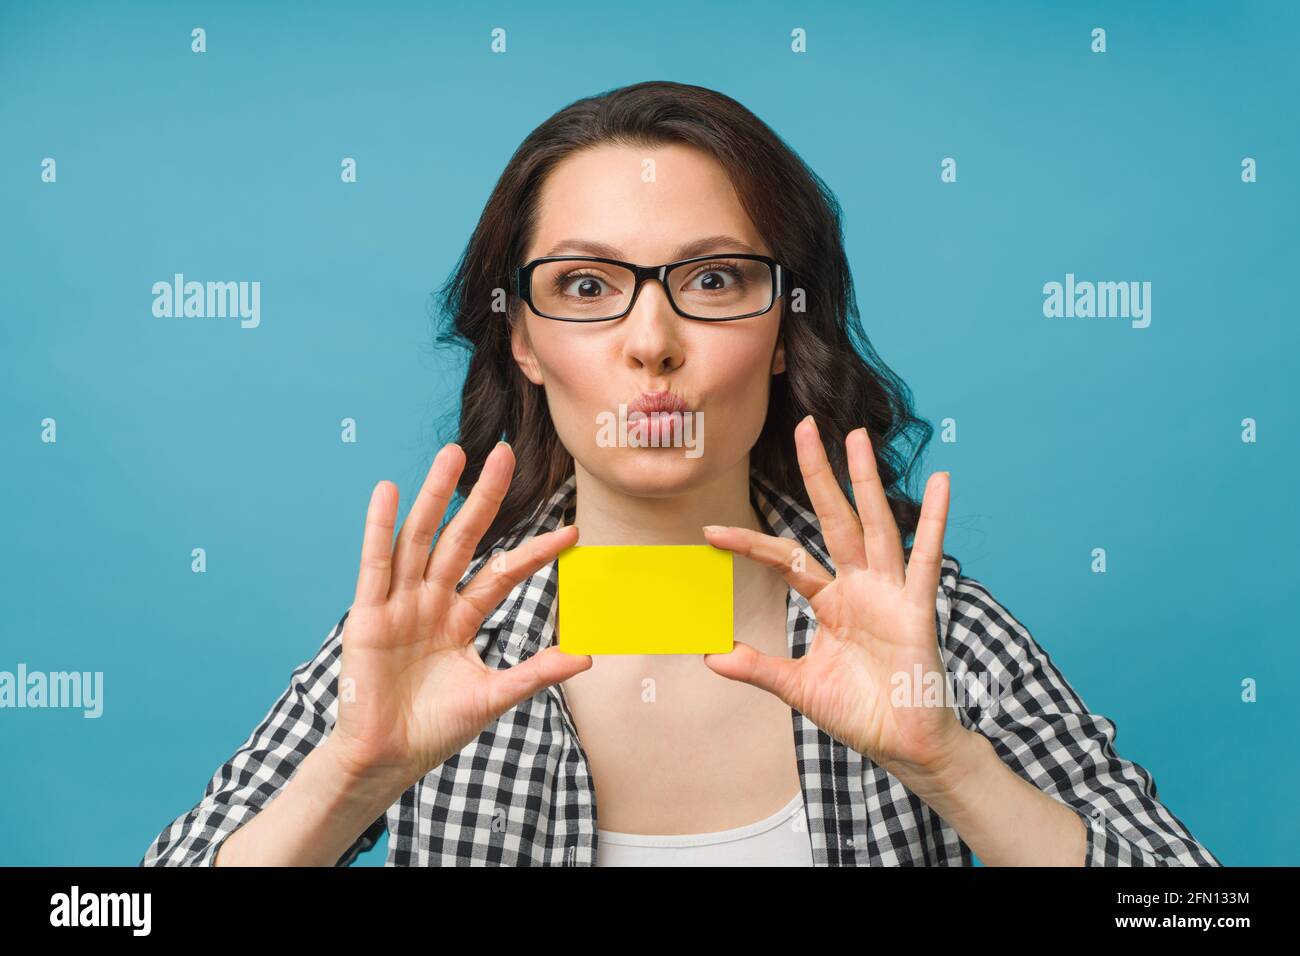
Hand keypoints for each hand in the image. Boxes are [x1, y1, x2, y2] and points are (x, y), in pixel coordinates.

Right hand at [326, 441, 591, 786]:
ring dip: (436, 496)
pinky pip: (375, 565)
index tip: (572, 532)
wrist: (386, 760)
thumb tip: (588, 656)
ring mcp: (399, 604)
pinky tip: (389, 491)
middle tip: (504, 455)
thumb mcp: (495, 697)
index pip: (503, 573)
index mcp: (461, 619)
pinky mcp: (368, 614)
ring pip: (420, 540)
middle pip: (462, 539)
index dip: (534, 552)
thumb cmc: (435, 730)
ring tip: (453, 454)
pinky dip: (379, 527)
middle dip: (483, 498)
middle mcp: (431, 601)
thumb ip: (536, 673)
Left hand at [702, 416, 966, 779]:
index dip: (749, 544)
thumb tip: (710, 655)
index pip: (786, 559)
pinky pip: (925, 559)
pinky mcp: (917, 608)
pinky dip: (934, 522)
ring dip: (865, 481)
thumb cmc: (859, 712)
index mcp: (831, 601)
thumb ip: (758, 669)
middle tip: (804, 427)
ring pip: (875, 526)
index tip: (710, 532)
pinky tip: (942, 484)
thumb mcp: (798, 688)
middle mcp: (860, 586)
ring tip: (857, 437)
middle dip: (819, 475)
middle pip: (834, 519)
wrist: (904, 746)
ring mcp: (890, 593)